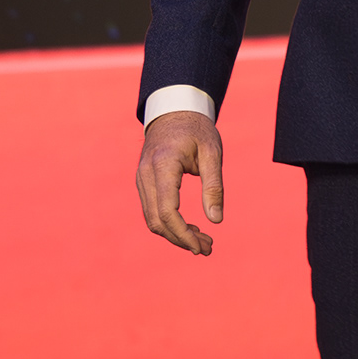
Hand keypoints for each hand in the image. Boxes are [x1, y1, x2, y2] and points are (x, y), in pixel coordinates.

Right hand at [137, 112, 224, 256]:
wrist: (173, 111)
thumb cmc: (196, 129)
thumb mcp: (212, 152)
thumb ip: (214, 185)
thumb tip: (216, 220)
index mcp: (163, 165)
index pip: (166, 210)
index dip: (182, 234)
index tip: (202, 246)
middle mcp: (146, 175)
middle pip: (156, 220)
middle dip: (181, 239)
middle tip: (208, 248)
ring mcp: (141, 179)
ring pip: (152, 219)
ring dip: (175, 235)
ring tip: (203, 241)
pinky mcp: (143, 183)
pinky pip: (152, 210)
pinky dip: (169, 224)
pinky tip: (190, 228)